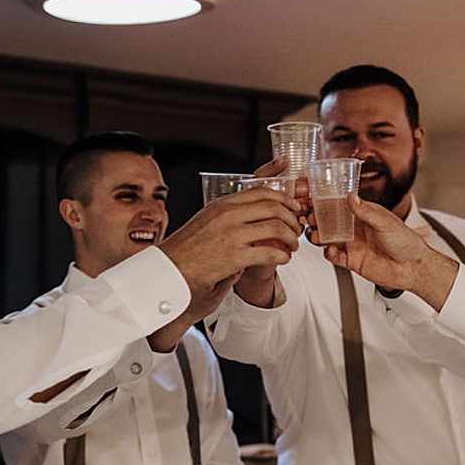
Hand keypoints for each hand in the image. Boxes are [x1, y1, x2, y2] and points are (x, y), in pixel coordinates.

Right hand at [161, 190, 301, 297]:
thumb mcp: (208, 221)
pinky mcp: (232, 257)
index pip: (263, 190)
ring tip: (293, 246)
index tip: (294, 207)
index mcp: (223, 203)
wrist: (166, 273)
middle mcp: (228, 214)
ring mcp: (231, 234)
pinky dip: (282, 255)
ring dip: (291, 237)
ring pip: (276, 227)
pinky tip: (284, 259)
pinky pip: (268, 251)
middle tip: (298, 228)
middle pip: (274, 206)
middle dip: (292, 217)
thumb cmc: (187, 250)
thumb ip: (230, 215)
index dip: (284, 198)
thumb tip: (256, 213)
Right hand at [324, 197, 458, 305]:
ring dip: (320, 237)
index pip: (343, 206)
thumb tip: (351, 196)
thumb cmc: (404, 240)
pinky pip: (335, 257)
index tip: (316, 202)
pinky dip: (328, 254)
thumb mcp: (384, 222)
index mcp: (365, 215)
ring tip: (314, 235)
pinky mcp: (352, 261)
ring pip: (330, 239)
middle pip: (332, 223)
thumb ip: (366, 211)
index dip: (329, 204)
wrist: (411, 267)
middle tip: (310, 219)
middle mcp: (357, 229)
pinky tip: (329, 250)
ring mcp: (354, 245)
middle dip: (319, 221)